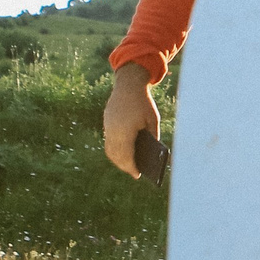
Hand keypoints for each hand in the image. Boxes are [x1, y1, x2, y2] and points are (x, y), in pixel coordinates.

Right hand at [103, 62, 162, 178]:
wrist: (129, 84)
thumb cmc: (144, 103)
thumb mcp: (153, 120)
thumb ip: (152, 137)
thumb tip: (152, 154)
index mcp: (126, 131)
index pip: (127, 155)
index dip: (132, 167)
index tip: (138, 175)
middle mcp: (114, 130)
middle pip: (117, 155)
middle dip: (125, 166)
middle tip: (134, 172)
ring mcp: (108, 126)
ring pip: (110, 149)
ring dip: (118, 159)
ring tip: (128, 165)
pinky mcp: (106, 122)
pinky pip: (108, 141)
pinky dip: (114, 150)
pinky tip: (123, 153)